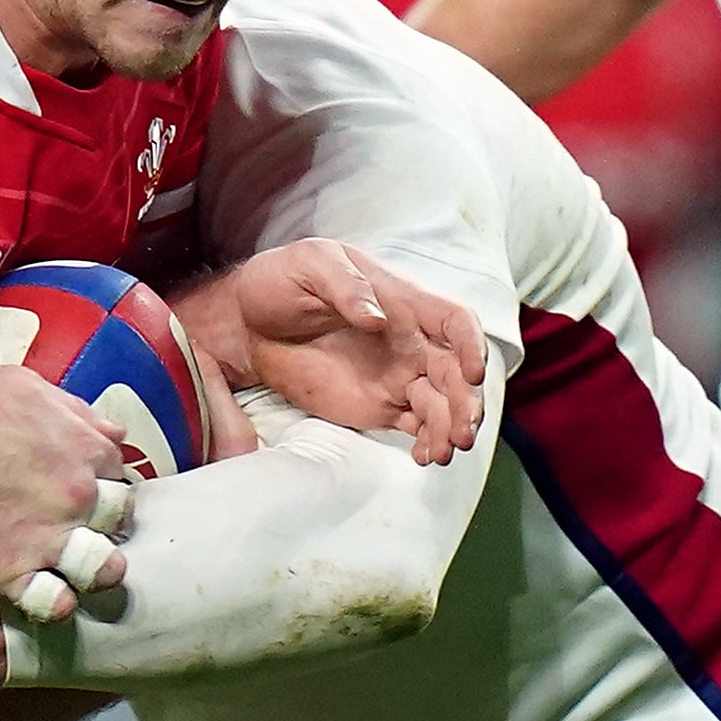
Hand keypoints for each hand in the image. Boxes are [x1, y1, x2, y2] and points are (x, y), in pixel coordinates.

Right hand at [0, 364, 132, 616]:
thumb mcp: (26, 387)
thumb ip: (76, 411)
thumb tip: (113, 433)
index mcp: (86, 450)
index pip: (119, 477)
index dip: (102, 485)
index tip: (83, 491)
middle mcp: (78, 497)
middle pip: (118, 522)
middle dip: (104, 525)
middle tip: (79, 526)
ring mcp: (48, 539)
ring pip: (104, 570)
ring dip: (95, 570)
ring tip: (74, 566)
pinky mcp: (11, 574)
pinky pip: (54, 604)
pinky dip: (55, 603)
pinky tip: (44, 592)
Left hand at [176, 241, 487, 461]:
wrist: (247, 322)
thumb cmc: (282, 280)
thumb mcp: (310, 264)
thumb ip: (345, 286)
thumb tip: (377, 319)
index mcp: (404, 302)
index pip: (456, 321)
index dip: (472, 345)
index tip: (472, 371)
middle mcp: (409, 342)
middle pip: (457, 373)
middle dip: (466, 402)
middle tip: (462, 431)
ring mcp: (396, 376)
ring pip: (442, 405)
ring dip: (450, 428)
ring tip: (440, 452)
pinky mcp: (377, 406)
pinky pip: (416, 427)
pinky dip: (427, 442)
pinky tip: (423, 456)